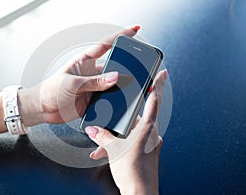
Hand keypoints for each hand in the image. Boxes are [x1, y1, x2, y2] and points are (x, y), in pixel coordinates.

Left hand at [18, 25, 140, 125]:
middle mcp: (91, 72)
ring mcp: (93, 87)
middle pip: (114, 66)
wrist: (43, 108)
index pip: (105, 46)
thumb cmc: (51, 90)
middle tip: (141, 68)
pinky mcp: (93, 100)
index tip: (135, 29)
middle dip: (128, 67)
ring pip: (113, 84)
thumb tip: (115, 77)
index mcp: (85, 61)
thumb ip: (93, 82)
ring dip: (122, 87)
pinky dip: (116, 101)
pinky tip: (122, 103)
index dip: (120, 36)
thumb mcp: (72, 83)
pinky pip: (109, 99)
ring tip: (134, 88)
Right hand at [85, 69, 166, 194]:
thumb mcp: (113, 150)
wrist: (139, 193)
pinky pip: (129, 143)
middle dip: (124, 116)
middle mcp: (151, 134)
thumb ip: (102, 136)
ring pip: (130, 132)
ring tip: (102, 144)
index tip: (162, 73)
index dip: (158, 85)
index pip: (155, 101)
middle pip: (138, 116)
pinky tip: (102, 152)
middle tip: (120, 105)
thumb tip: (92, 129)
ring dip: (115, 136)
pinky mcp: (144, 152)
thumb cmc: (133, 171)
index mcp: (148, 128)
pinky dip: (117, 146)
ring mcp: (148, 143)